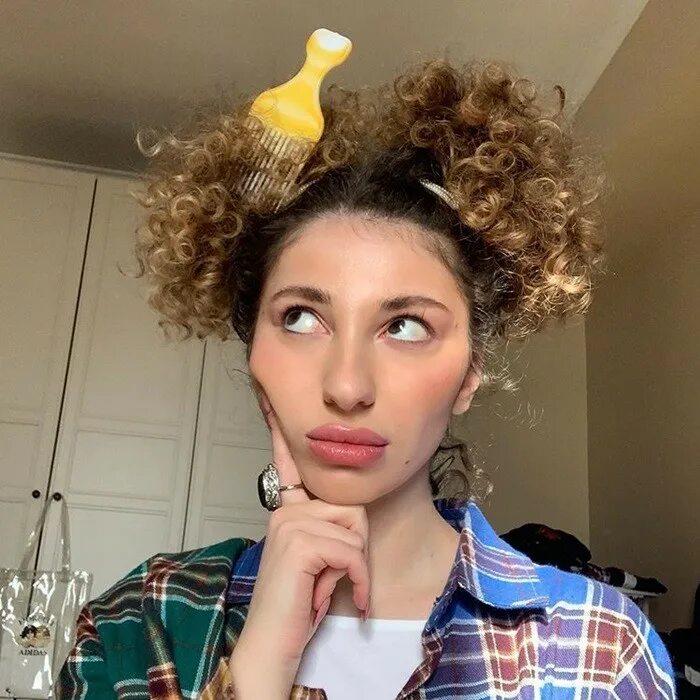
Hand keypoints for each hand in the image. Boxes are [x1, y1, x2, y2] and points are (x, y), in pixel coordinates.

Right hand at [229, 387, 369, 691]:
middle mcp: (286, 510)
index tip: (272, 400)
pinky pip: (353, 552)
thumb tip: (351, 514)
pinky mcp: (300, 541)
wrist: (275, 644)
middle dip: (355, 546)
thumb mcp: (318, 558)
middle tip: (336, 576)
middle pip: (351, 507)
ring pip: (355, 528)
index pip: (288, 465)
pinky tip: (352, 598)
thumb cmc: (299, 604)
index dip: (282, 433)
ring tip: (332, 586)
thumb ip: (327, 529)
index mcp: (288, 511)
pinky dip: (360, 580)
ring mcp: (290, 523)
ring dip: (355, 566)